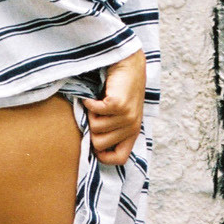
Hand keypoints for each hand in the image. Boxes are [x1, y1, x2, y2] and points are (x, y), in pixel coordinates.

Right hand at [81, 49, 146, 164]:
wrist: (128, 64)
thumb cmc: (120, 89)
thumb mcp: (121, 114)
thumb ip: (112, 130)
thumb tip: (92, 148)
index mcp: (134, 132)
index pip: (120, 158)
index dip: (103, 156)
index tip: (95, 145)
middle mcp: (133, 126)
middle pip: (99, 144)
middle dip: (93, 127)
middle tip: (100, 112)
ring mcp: (127, 116)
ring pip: (95, 127)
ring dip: (92, 113)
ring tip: (100, 101)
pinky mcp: (119, 104)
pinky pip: (94, 112)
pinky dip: (89, 102)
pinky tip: (97, 95)